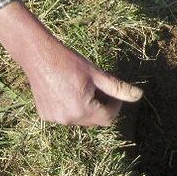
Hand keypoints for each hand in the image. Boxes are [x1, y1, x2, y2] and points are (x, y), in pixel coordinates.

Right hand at [24, 38, 141, 124]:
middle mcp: (68, 119)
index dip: (115, 106)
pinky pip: (66, 116)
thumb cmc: (69, 62)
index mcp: (82, 109)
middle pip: (94, 120)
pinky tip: (66, 90)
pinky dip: (70, 107)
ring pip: (80, 119)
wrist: (38, 55)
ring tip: (82, 87)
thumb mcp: (97, 74)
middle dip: (101, 106)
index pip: (108, 118)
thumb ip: (118, 88)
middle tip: (98, 87)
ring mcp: (55, 119)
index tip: (114, 93)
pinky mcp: (45, 115)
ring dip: (86, 108)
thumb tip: (138, 96)